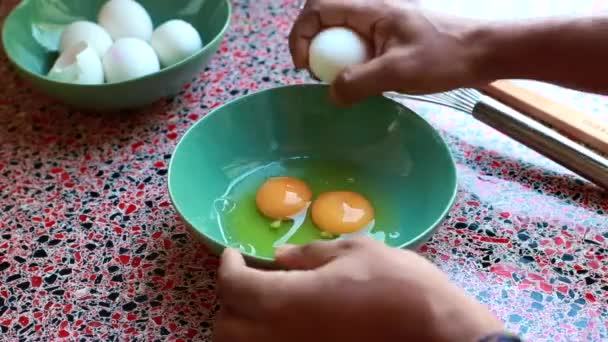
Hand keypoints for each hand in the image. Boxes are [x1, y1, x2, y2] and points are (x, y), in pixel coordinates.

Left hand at [213, 237, 503, 341]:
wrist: (440, 335)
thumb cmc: (400, 286)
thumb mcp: (357, 252)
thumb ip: (310, 255)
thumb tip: (279, 256)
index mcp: (286, 301)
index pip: (233, 286)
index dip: (227, 265)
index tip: (233, 253)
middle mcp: (280, 337)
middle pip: (225, 327)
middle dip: (230, 301)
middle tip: (249, 280)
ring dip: (243, 326)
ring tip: (263, 306)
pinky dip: (267, 340)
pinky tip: (287, 325)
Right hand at [289, 0, 484, 104]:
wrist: (484, 53)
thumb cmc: (445, 56)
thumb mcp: (398, 71)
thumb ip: (359, 82)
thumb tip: (331, 94)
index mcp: (371, 10)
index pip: (318, 9)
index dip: (301, 35)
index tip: (304, 66)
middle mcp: (373, 12)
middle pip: (327, 21)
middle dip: (314, 47)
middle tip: (319, 76)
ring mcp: (384, 25)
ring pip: (343, 36)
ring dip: (334, 58)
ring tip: (340, 83)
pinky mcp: (393, 39)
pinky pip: (360, 47)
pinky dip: (353, 64)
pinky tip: (364, 84)